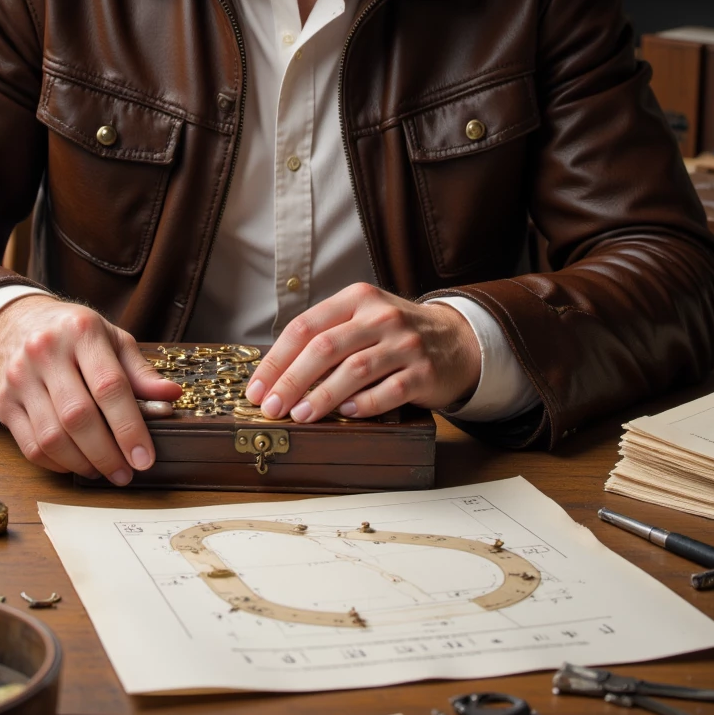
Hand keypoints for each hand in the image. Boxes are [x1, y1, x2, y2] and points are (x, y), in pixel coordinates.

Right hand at [0, 296, 180, 481]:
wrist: (16, 325)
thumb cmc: (74, 335)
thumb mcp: (112, 339)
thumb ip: (139, 371)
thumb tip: (172, 396)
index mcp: (81, 331)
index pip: (109, 386)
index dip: (129, 427)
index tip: (144, 457)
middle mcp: (45, 352)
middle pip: (78, 416)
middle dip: (107, 453)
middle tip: (126, 473)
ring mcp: (20, 378)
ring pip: (52, 436)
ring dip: (83, 463)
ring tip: (104, 470)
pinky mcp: (4, 403)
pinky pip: (30, 446)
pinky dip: (57, 464)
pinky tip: (76, 464)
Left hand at [243, 284, 481, 422]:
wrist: (457, 340)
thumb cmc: (396, 334)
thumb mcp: (363, 318)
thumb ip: (327, 335)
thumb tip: (277, 373)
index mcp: (357, 299)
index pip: (305, 326)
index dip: (276, 360)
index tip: (257, 388)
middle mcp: (381, 316)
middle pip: (325, 348)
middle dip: (291, 381)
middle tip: (271, 407)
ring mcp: (405, 344)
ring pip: (354, 370)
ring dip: (321, 396)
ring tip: (299, 415)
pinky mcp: (424, 372)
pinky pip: (388, 392)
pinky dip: (363, 405)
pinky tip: (345, 414)